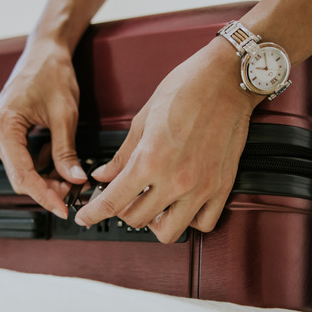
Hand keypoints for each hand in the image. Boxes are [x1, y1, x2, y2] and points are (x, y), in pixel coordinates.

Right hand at [0, 39, 87, 219]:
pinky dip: (42, 165)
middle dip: (47, 188)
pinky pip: (23, 158)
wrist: (45, 51)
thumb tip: (74, 179)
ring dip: (46, 178)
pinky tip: (61, 164)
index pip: (22, 175)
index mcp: (4, 126)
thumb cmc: (51, 72)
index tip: (62, 209)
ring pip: (22, 170)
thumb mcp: (65, 115)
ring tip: (71, 177)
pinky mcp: (8, 132)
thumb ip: (66, 151)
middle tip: (73, 192)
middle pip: (20, 176)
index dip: (44, 195)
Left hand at [74, 39, 261, 242]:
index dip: (93, 213)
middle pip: (137, 220)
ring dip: (155, 223)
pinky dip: (189, 220)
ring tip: (153, 205)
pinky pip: (204, 223)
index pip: (113, 201)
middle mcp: (176, 180)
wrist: (226, 80)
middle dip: (123, 211)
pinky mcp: (222, 187)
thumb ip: (123, 155)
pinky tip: (182, 205)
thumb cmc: (185, 89)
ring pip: (169, 232)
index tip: (85, 217)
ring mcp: (201, 187)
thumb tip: (104, 175)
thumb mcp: (143, 119)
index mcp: (150, 160)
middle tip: (124, 198)